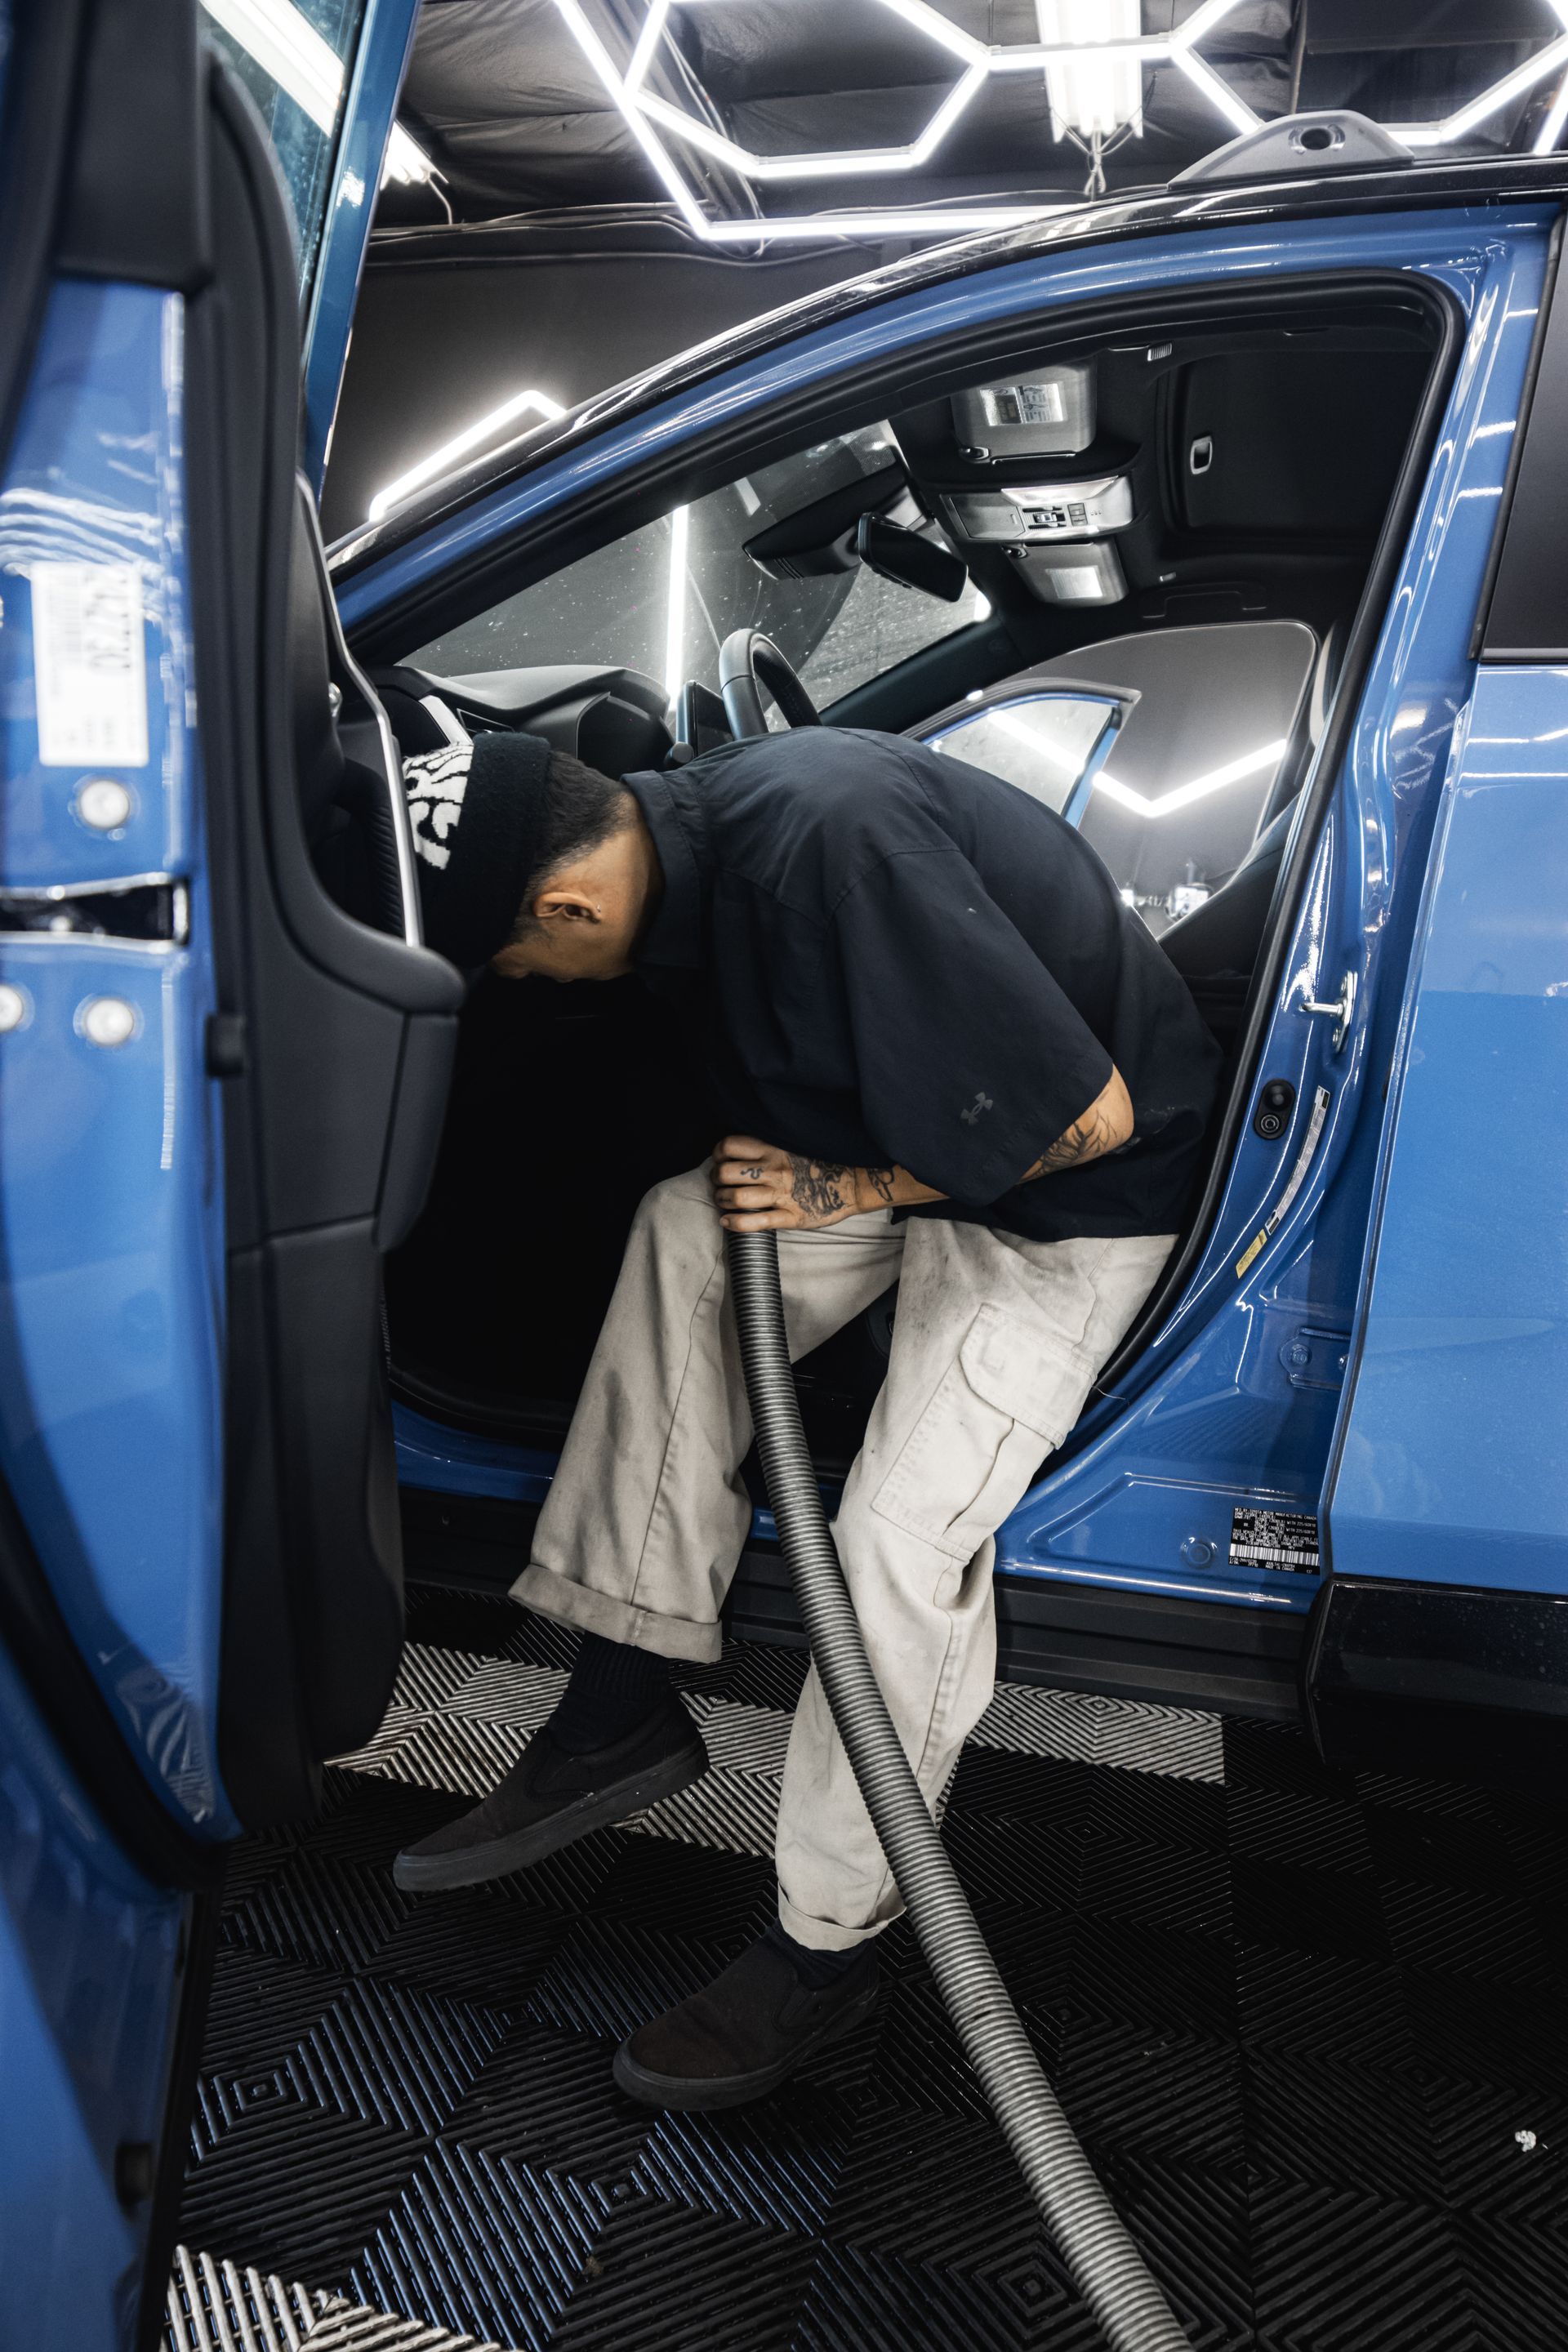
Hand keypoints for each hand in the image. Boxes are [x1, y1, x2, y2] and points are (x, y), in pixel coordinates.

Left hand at [710, 1136, 867, 1230]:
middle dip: (716, 1180)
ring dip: (722, 1201)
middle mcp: (775, 1170)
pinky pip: (754, 1222)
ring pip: (737, 1198)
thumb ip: (769, 1145)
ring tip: (723, 1201)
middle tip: (719, 1184)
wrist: (854, 1182)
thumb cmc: (822, 1163)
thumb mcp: (794, 1144)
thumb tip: (740, 1149)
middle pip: (726, 1173)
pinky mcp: (790, 1217)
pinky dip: (734, 1223)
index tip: (719, 1160)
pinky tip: (726, 1221)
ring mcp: (782, 1194)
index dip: (718, 1154)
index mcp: (774, 1148)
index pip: (730, 1145)